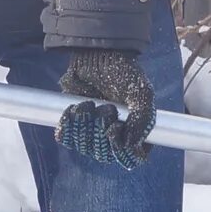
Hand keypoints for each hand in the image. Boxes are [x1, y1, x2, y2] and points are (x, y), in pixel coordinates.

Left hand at [57, 50, 156, 169]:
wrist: (95, 54)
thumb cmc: (123, 72)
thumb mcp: (141, 93)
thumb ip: (142, 119)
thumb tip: (131, 146)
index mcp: (134, 131)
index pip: (131, 157)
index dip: (123, 150)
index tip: (116, 130)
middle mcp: (113, 135)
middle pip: (106, 154)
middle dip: (103, 132)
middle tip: (105, 108)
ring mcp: (92, 131)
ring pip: (86, 147)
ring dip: (86, 126)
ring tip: (88, 104)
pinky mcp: (73, 123)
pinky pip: (67, 137)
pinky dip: (68, 126)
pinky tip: (73, 109)